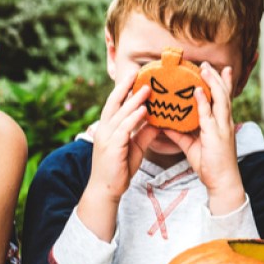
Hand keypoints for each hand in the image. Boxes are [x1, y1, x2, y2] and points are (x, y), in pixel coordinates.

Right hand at [87, 72, 151, 205]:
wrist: (106, 190)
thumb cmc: (120, 169)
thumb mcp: (135, 147)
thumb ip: (144, 133)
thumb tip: (159, 122)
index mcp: (108, 128)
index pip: (115, 103)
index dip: (124, 89)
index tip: (135, 76)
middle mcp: (104, 129)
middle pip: (114, 102)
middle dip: (125, 86)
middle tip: (138, 72)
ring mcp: (106, 137)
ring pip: (121, 114)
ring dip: (134, 100)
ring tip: (147, 89)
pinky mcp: (111, 147)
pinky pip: (124, 128)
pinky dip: (133, 118)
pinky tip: (144, 110)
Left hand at [162, 63, 244, 211]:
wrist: (222, 182)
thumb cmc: (209, 165)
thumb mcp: (191, 146)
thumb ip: (179, 134)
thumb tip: (164, 125)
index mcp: (221, 123)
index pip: (222, 98)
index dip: (221, 83)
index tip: (219, 69)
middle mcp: (224, 122)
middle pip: (223, 93)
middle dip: (217, 77)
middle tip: (206, 64)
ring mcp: (222, 127)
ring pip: (220, 99)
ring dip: (212, 82)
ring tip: (204, 69)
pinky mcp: (217, 135)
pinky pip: (209, 114)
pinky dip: (204, 101)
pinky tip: (198, 91)